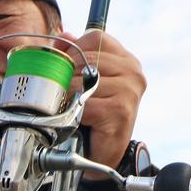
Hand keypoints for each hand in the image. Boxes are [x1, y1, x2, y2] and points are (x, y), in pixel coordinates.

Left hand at [60, 30, 145, 172]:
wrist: (102, 154)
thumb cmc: (94, 117)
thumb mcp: (86, 81)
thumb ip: (76, 57)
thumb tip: (63, 35)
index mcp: (126, 60)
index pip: (95, 37)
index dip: (72, 49)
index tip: (62, 66)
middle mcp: (133, 72)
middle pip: (85, 57)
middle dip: (64, 73)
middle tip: (57, 91)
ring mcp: (129, 90)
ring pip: (81, 79)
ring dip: (66, 94)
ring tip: (65, 106)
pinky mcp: (120, 110)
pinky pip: (84, 102)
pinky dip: (72, 110)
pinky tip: (74, 118)